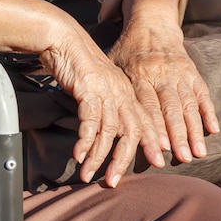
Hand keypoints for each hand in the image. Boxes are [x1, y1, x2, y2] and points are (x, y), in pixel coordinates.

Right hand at [39, 22, 164, 186]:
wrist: (62, 38)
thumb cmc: (77, 63)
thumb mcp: (95, 86)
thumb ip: (102, 106)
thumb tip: (101, 130)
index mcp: (126, 92)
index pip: (143, 121)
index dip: (151, 142)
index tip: (157, 162)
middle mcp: (120, 93)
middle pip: (131, 131)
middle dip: (123, 159)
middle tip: (113, 181)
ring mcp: (106, 91)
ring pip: (108, 131)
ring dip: (97, 156)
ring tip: (87, 175)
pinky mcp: (89, 89)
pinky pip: (89, 121)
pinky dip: (85, 140)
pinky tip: (78, 155)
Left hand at [108, 17, 219, 162]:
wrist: (152, 23)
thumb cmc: (127, 50)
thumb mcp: (113, 64)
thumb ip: (111, 89)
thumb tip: (98, 120)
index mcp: (139, 75)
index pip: (147, 105)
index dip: (154, 127)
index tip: (159, 148)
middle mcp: (161, 75)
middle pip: (170, 109)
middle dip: (177, 136)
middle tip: (182, 159)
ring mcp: (179, 74)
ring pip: (188, 105)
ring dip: (194, 131)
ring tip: (198, 154)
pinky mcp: (192, 73)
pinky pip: (203, 94)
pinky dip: (209, 112)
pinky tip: (214, 131)